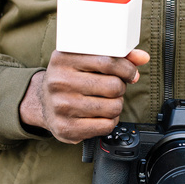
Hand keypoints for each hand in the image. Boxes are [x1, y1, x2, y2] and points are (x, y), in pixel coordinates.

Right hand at [19, 48, 149, 143]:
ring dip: (117, 105)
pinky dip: (111, 120)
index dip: (127, 68)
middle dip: (121, 88)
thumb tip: (142, 57)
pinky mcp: (66, 128)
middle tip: (114, 88)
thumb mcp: (84, 59)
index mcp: (63, 58)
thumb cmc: (69, 77)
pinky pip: (105, 126)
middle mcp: (59, 82)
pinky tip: (102, 114)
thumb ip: (115, 56)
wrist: (42, 102)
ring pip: (112, 107)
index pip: (107, 62)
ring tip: (108, 100)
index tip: (131, 73)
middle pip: (113, 86)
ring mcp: (61, 106)